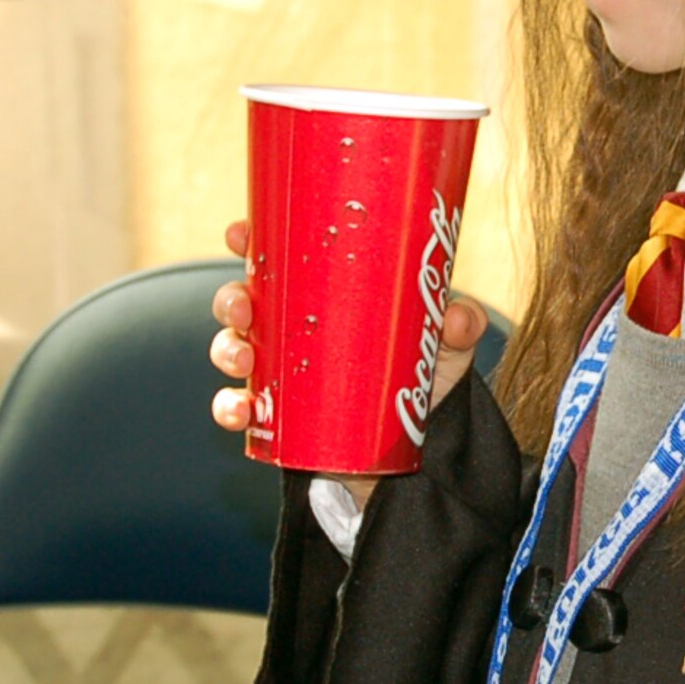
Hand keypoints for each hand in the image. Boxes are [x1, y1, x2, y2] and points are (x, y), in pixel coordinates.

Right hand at [209, 218, 489, 508]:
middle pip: (244, 301)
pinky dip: (230, 408)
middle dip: (231, 299)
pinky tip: (239, 411)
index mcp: (321, 294)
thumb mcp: (444, 345)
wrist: (413, 449)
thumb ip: (458, 325)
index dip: (250, 241)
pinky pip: (239, 408)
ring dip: (226, 350)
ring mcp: (279, 371)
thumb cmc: (419, 377)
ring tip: (243, 359)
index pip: (277, 258)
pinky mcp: (275, 416)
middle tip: (244, 306)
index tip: (239, 234)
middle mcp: (292, 327)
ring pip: (234, 350)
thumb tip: (458, 317)